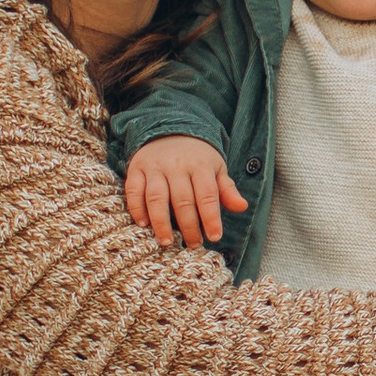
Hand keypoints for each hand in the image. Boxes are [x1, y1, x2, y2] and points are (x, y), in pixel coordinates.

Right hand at [123, 135, 249, 250]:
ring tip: (167, 242)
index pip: (207, 195)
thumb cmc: (197, 157)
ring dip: (161, 222)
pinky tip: (144, 224)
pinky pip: (134, 190)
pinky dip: (137, 208)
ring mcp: (155, 167)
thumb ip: (227, 190)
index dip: (211, 217)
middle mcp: (176, 165)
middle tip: (192, 245)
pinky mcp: (136, 169)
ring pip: (157, 197)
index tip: (215, 237)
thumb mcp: (216, 168)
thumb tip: (242, 207)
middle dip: (188, 226)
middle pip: (182, 200)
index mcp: (200, 165)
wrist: (169, 130)